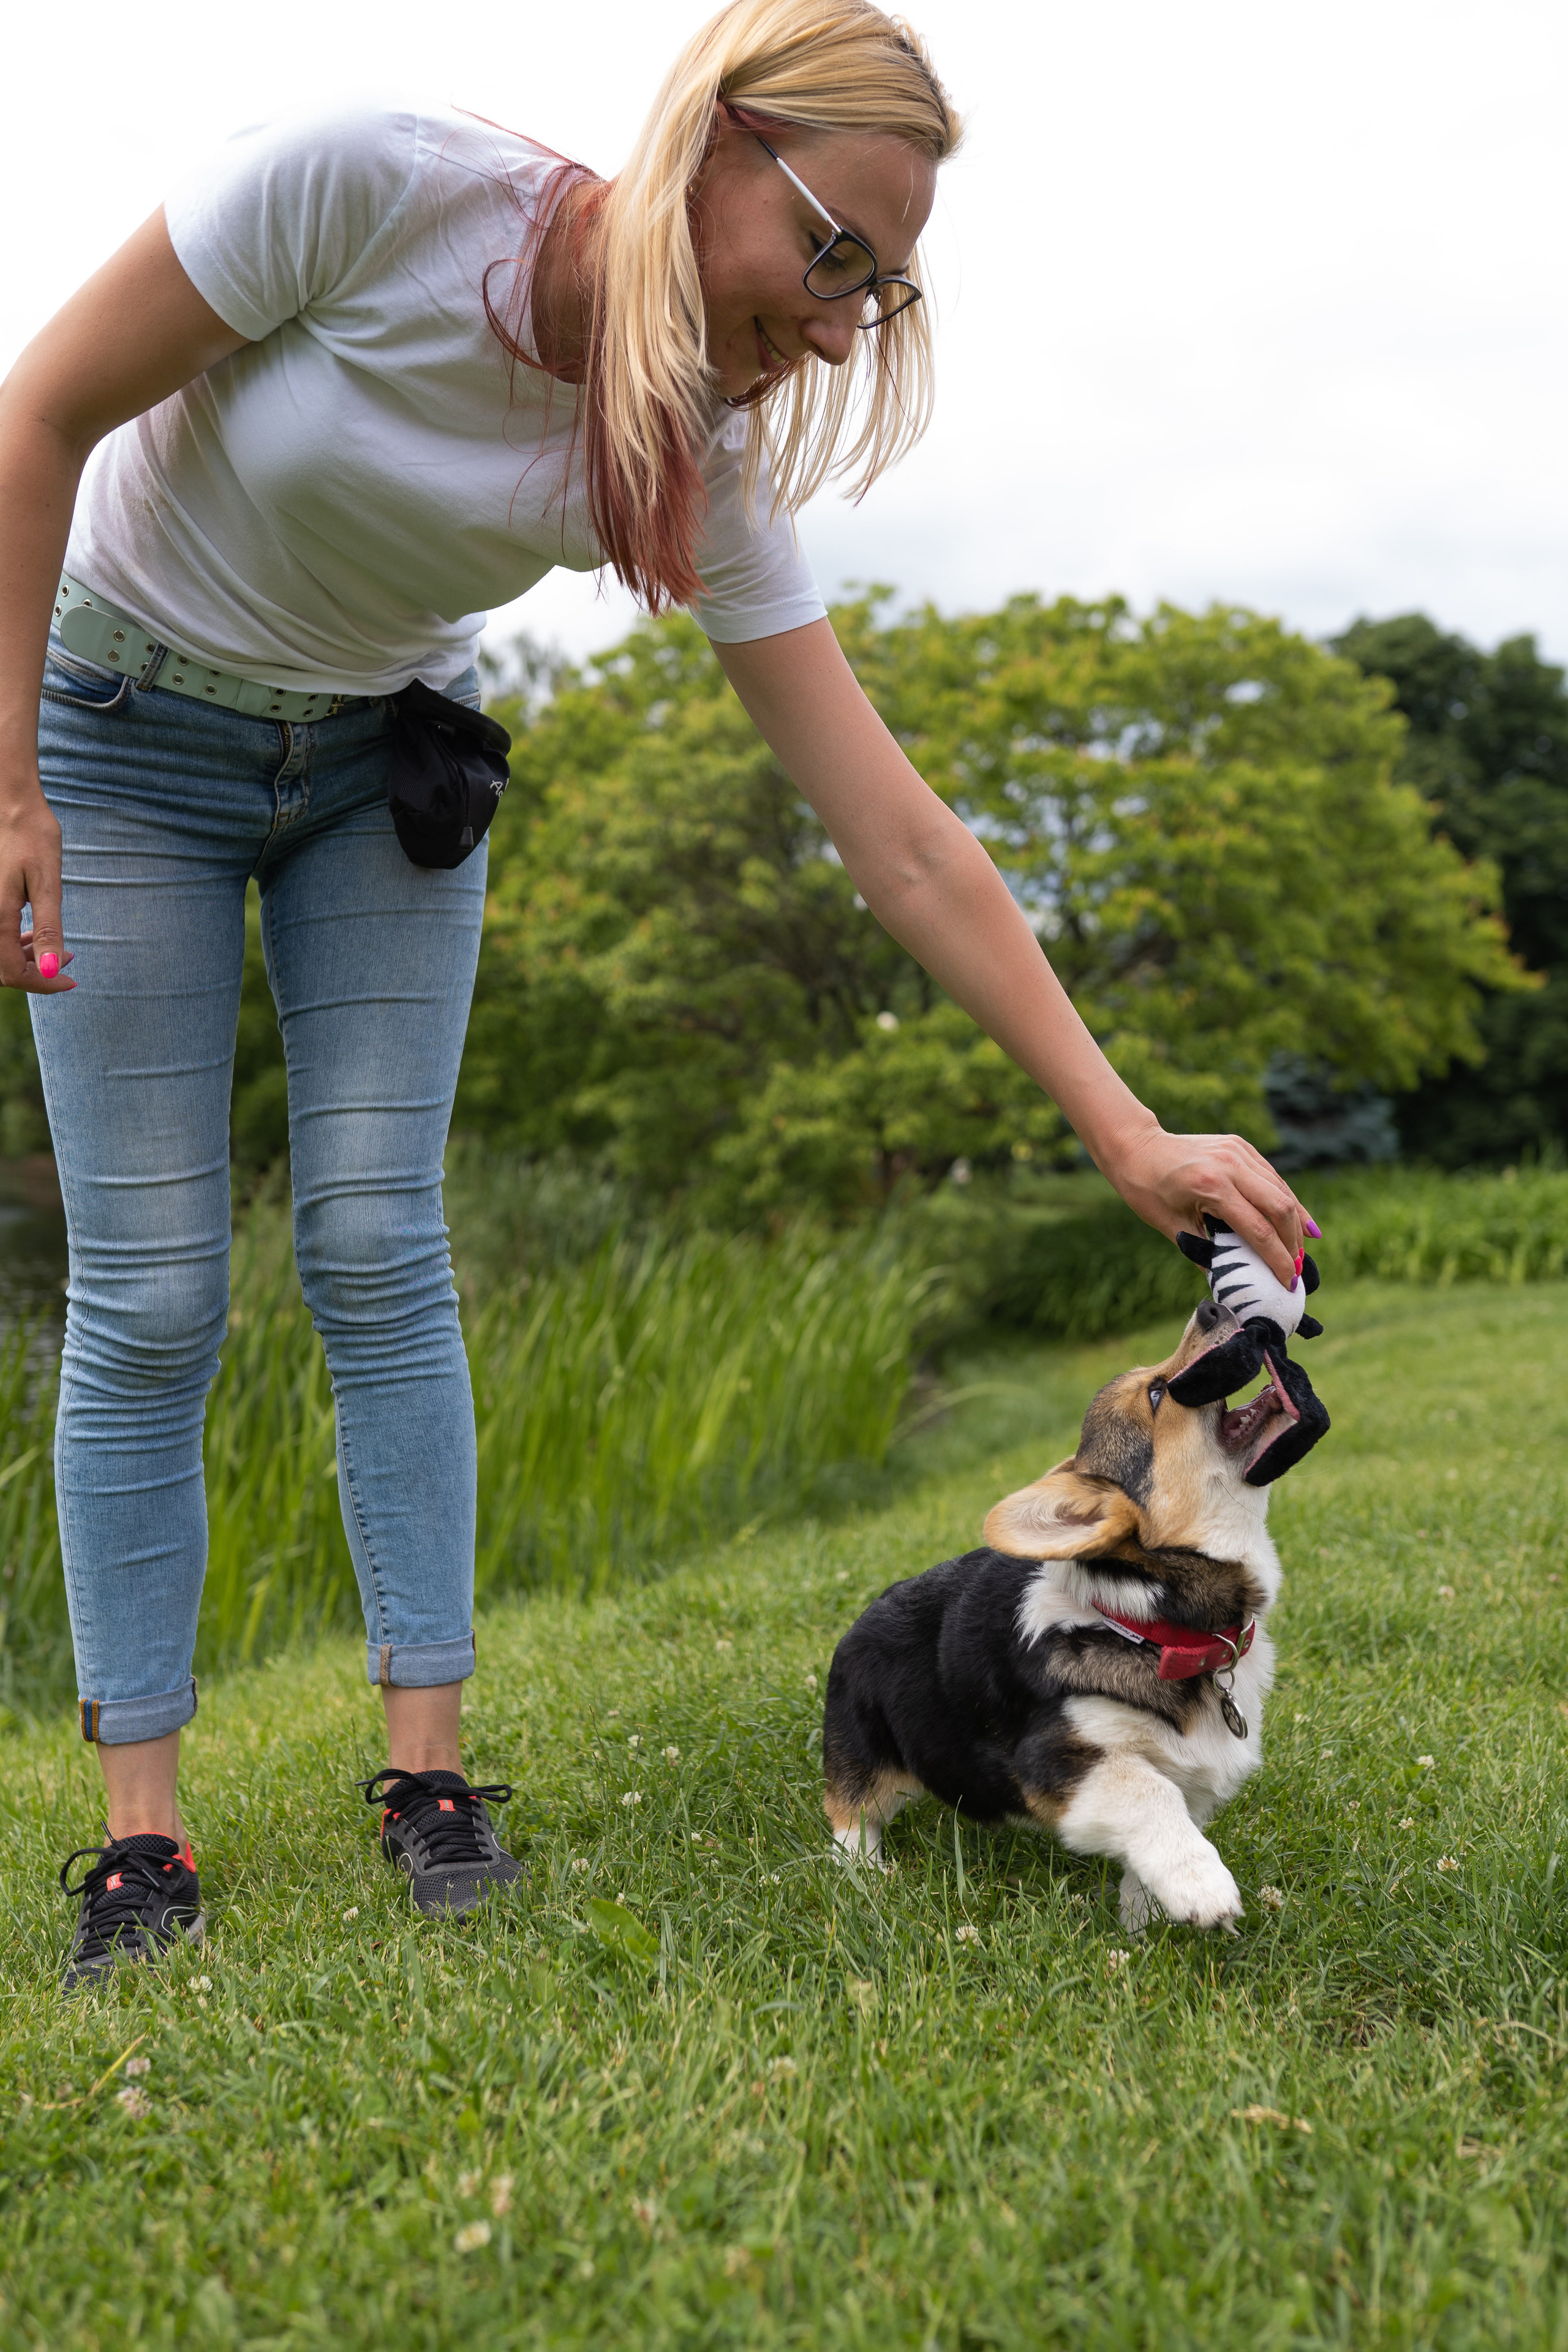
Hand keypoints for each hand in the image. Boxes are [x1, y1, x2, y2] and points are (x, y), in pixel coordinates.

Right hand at [0, 776, 73, 992]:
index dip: (43, 984)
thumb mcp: (47, 885)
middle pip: (1, 971)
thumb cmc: (32, 838)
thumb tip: (53, 969)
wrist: (11, 805)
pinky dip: (11, 944)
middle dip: (33, 975)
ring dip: (23, 960)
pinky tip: (31, 936)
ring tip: (57, 952)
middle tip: (67, 963)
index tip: (71, 980)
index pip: (13, 974)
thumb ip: (48, 930)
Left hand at [1104, 1127, 1312, 1288]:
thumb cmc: (1146, 1190)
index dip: (1278, 1260)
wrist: (1135, 1147)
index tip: (1288, 1283)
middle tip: (1297, 1269)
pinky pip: (1271, 1176)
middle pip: (1281, 1208)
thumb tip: (1230, 1281)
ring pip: (1281, 1189)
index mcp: (1212, 1187)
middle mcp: (1230, 1165)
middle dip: (1293, 1243)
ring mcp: (1238, 1151)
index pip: (1258, 1230)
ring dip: (1295, 1222)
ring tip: (1300, 1251)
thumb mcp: (1172, 1227)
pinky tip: (1298, 1220)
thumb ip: (1204, 1253)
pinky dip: (1285, 1200)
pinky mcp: (1240, 1146)